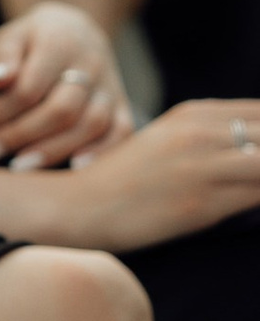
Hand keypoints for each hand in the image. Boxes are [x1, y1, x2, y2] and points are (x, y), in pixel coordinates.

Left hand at [0, 7, 132, 170]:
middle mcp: (91, 64)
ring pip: (91, 124)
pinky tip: (74, 168)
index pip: (28, 87)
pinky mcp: (122, 105)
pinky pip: (121, 132)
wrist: (76, 30)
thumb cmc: (34, 39)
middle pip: (61, 110)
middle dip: (19, 136)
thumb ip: (2, 56)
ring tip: (18, 167)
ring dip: (53, 150)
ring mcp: (110, 86)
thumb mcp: (12, 36)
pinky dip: (101, 152)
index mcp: (59, 43)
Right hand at [36, 97, 259, 249]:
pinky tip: (255, 204)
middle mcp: (202, 133)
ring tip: (255, 187)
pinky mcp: (203, 202)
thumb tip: (250, 146)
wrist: (78, 206)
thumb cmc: (123, 180)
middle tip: (256, 174)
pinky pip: (259, 195)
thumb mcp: (166, 140)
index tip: (258, 154)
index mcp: (195, 114)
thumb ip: (209, 135)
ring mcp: (203, 166)